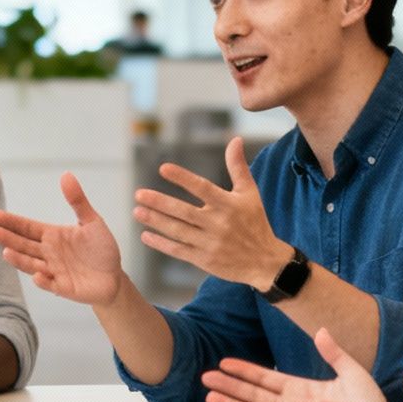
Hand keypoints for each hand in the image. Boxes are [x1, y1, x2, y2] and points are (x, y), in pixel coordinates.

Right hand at [0, 173, 125, 305]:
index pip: (27, 228)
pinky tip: (38, 275)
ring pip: (31, 264)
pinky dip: (43, 281)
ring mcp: (53, 271)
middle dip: (7, 239)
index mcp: (52, 236)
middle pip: (23, 245)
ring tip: (6, 252)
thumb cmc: (101, 248)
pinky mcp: (63, 287)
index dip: (12, 222)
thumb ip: (77, 200)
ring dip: (19, 260)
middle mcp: (48, 253)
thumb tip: (66, 174)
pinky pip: (51, 284)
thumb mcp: (92, 221)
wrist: (114, 277)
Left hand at [137, 136, 293, 288]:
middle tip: (139, 194)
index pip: (202, 188)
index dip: (183, 178)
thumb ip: (238, 167)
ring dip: (156, 221)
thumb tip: (235, 140)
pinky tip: (146, 235)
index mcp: (228, 205)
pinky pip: (179, 250)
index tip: (163, 168)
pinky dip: (162, 244)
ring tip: (137, 211)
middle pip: (184, 212)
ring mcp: (210, 243)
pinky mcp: (204, 260)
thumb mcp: (250, 193)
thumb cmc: (255, 223)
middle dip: (160, 203)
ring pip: (178, 231)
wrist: (265, 262)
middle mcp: (218, 223)